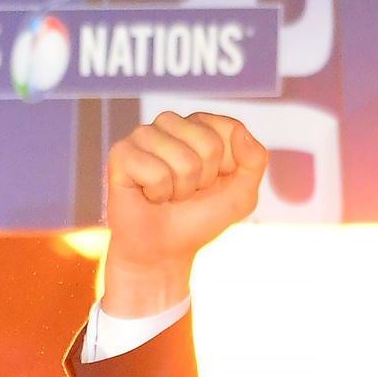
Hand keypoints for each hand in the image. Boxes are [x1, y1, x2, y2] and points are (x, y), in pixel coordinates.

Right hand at [98, 113, 264, 318]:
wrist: (162, 253)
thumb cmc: (199, 219)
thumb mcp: (241, 195)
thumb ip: (255, 160)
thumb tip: (240, 131)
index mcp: (201, 124)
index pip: (231, 131)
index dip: (227, 168)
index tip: (210, 183)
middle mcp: (171, 123)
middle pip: (209, 145)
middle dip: (203, 180)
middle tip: (186, 193)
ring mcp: (144, 135)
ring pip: (182, 160)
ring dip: (180, 189)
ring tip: (168, 194)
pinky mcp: (121, 153)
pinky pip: (153, 171)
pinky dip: (157, 193)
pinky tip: (148, 196)